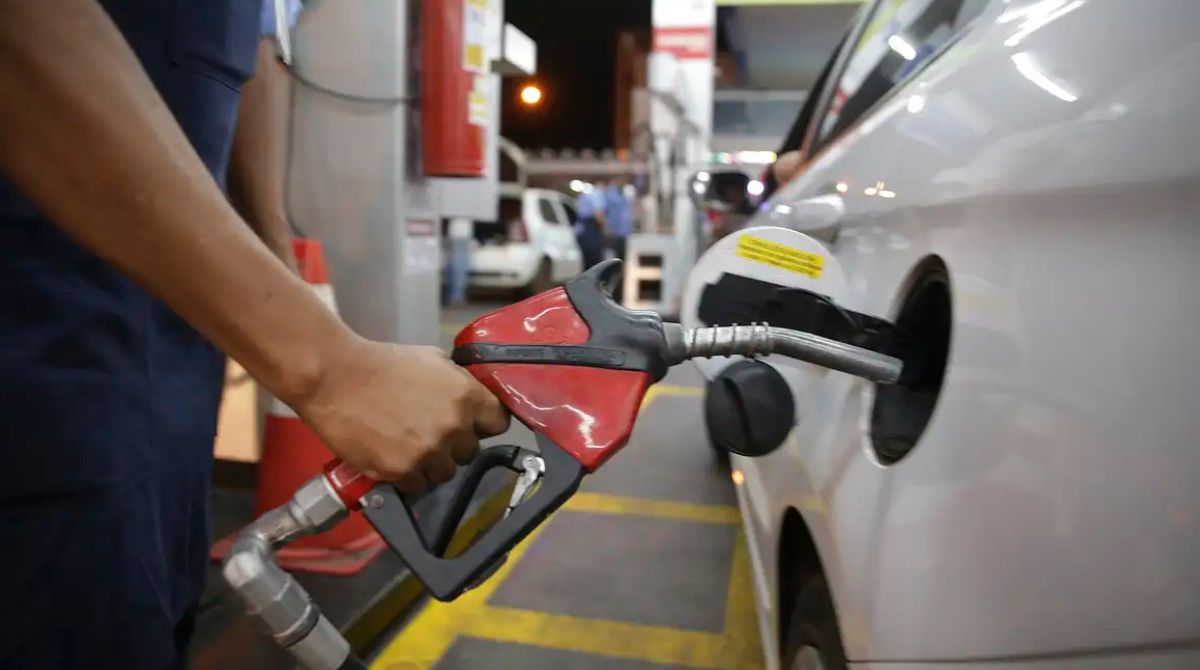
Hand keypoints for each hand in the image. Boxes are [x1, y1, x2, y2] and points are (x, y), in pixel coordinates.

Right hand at [293, 338, 510, 491]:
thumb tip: (472, 396)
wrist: (336, 378)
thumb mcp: (433, 360)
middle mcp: (454, 427)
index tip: (472, 425)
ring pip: (445, 473)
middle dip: (454, 445)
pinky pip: (417, 485)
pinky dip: (407, 476)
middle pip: (471, 452)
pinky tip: (393, 457)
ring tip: (408, 447)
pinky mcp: (402, 471)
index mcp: (467, 396)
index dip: (483, 424)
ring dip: (431, 464)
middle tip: (429, 433)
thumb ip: (459, 382)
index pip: (499, 424)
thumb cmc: (382, 364)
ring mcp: (429, 452)